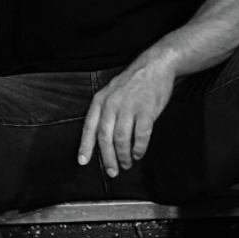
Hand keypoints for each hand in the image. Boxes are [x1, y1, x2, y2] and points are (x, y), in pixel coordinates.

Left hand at [78, 60, 176, 176]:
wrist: (155, 66)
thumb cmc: (133, 82)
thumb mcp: (111, 92)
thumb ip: (105, 112)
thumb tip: (101, 138)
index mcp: (100, 100)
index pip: (89, 127)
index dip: (85, 146)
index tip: (83, 162)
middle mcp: (112, 104)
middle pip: (105, 137)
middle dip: (108, 158)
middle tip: (112, 171)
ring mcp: (129, 107)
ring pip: (122, 139)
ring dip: (124, 156)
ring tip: (127, 164)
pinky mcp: (146, 111)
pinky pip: (140, 135)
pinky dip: (139, 148)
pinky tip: (138, 153)